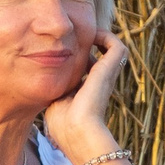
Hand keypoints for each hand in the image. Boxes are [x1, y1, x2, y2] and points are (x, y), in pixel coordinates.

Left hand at [44, 31, 128, 160]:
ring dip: (102, 38)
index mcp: (88, 91)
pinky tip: (91, 36)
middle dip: (92, 44)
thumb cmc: (64, 125)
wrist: (77, 131)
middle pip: (103, 57)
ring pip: (115, 49)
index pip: (89, 70)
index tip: (65, 51)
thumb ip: (55, 91)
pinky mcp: (110, 69)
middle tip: (76, 38)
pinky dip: (107, 36)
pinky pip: (117, 46)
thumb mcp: (56, 103)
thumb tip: (47, 82)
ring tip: (86, 34)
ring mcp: (107, 75)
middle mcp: (100, 82)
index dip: (80, 59)